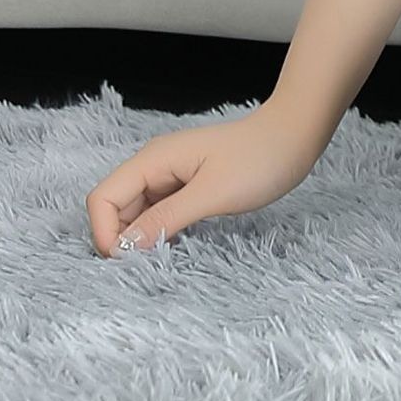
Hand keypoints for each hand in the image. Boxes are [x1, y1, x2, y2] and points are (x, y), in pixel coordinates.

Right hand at [85, 100, 321, 256]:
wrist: (297, 136)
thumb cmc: (260, 158)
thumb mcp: (213, 193)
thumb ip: (166, 218)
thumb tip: (124, 248)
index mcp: (154, 160)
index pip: (103, 199)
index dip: (105, 233)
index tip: (128, 261)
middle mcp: (156, 165)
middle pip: (116, 208)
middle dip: (121, 239)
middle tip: (146, 265)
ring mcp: (172, 174)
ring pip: (137, 213)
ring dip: (141, 237)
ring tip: (162, 257)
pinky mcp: (188, 185)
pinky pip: (159, 212)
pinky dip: (159, 231)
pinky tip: (176, 245)